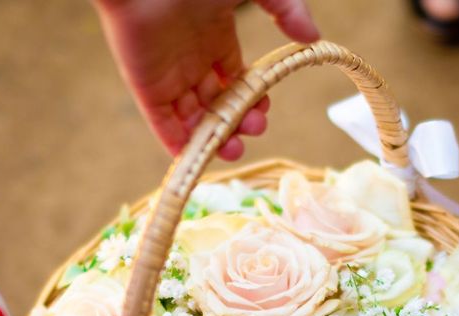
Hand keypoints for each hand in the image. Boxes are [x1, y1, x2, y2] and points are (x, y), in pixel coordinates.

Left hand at [94, 0, 318, 159]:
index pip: (236, 80)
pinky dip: (178, 144)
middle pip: (218, 104)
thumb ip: (286, 8)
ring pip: (193, 119)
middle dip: (237, 122)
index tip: (264, 109)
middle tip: (253, 129)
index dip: (252, 100)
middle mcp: (192, 58)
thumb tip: (313, 37)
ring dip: (213, 139)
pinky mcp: (145, 87)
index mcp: (215, 35)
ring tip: (233, 149)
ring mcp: (168, 74)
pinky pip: (162, 123)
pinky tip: (197, 157)